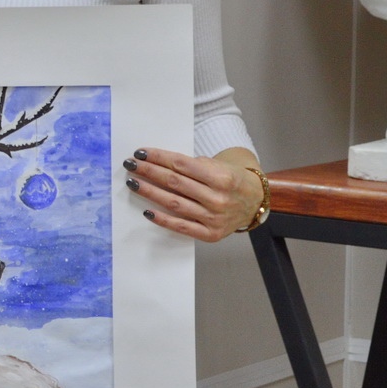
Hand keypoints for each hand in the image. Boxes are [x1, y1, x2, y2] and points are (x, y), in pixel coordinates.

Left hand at [124, 146, 263, 242]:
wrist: (255, 203)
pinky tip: (147, 211)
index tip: (140, 153)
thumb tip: (159, 162)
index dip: (159, 158)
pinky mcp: (210, 234)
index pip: (182, 165)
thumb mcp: (219, 165)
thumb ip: (194, 165)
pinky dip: (163, 219)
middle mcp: (218, 198)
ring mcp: (214, 218)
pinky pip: (181, 227)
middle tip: (130, 165)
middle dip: (149, 172)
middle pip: (175, 182)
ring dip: (150, 192)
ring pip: (174, 203)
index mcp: (221, 177)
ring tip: (133, 183)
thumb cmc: (232, 180)